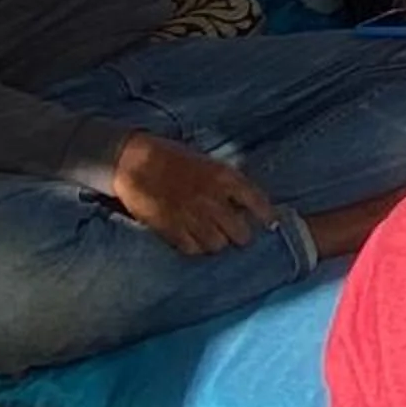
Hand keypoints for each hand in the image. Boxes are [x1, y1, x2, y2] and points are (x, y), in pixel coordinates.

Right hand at [111, 132, 275, 256]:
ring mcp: (192, 216)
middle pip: (241, 233)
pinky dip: (195, 247)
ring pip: (218, 245)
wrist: (135, 160)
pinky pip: (193, 249)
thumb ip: (228, 183)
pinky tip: (193, 238)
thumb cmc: (174, 158)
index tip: (270, 223)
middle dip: (240, 235)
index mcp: (224, 177)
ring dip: (217, 242)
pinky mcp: (171, 229)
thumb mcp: (208, 163)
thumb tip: (245, 204)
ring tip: (212, 236)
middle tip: (235, 233)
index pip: (257, 201)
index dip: (266, 216)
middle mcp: (212, 199)